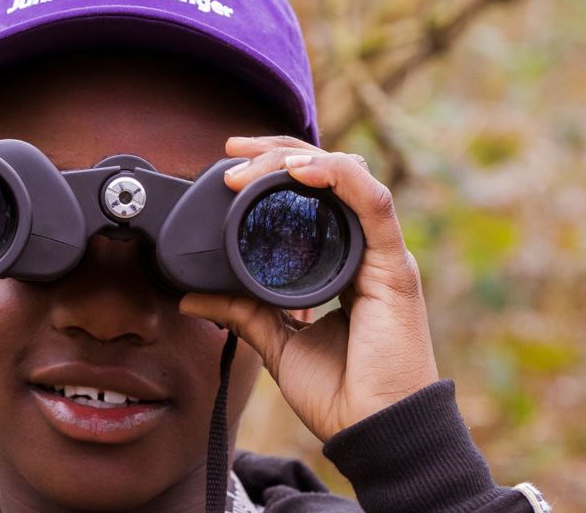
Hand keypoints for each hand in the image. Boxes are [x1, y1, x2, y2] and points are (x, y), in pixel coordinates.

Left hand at [179, 135, 438, 442]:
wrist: (373, 433)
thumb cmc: (340, 392)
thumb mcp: (277, 342)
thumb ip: (241, 311)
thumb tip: (190, 297)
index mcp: (343, 260)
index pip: (314, 192)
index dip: (275, 168)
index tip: (230, 163)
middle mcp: (365, 248)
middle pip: (328, 173)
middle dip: (278, 153)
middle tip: (232, 151)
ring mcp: (382, 253)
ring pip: (347, 175)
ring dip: (297, 160)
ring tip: (252, 162)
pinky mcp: (394, 266)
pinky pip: (373, 202)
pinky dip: (338, 176)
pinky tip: (302, 171)